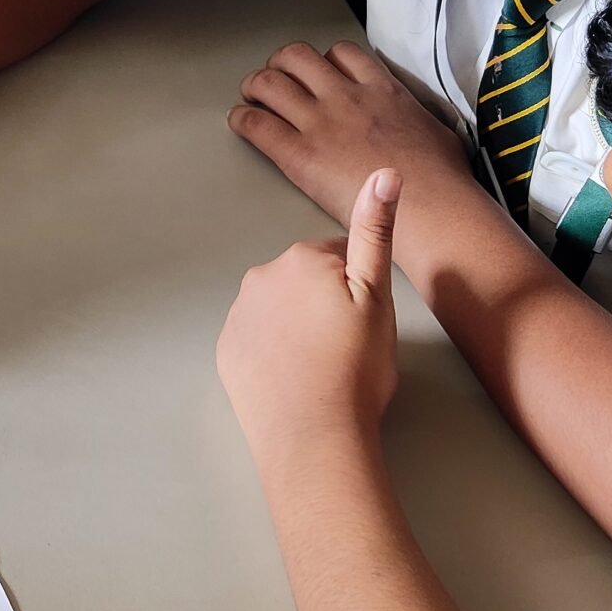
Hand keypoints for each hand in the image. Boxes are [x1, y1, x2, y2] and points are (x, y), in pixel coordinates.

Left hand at [218, 169, 401, 455]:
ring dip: (299, 326)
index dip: (359, 287)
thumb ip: (375, 232)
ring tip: (324, 365)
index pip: (339, 255)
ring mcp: (238, 317)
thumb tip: (383, 173)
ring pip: (280, 309)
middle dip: (326, 303)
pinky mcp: (228, 353)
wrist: (313, 437)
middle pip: (306, 280)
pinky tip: (296, 377)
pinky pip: (257, 339)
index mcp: (300, 259)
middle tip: (349, 346)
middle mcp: (260, 278)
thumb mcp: (377, 297)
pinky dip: (275, 351)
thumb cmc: (354, 370)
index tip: (366, 320)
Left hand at [229, 37, 469, 226]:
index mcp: (381, 89)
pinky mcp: (302, 155)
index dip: (322, 59)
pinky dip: (243, 119)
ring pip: (271, 82)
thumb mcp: (438, 130)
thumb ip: (416, 119)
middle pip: (298, 57)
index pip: (341, 53)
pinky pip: (258, 125)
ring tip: (251, 95)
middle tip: (274, 78)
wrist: (430, 207)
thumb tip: (419, 124)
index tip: (316, 70)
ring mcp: (322, 123)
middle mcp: (346, 98)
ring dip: (255, 85)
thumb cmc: (442, 181)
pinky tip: (240, 122)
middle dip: (281, 64)